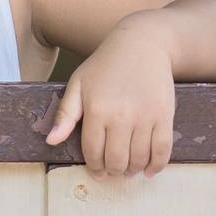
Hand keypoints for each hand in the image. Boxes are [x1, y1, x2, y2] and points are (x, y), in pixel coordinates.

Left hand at [44, 17, 174, 179]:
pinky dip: (156, 166)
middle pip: (116, 161)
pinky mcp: (164, 116)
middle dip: (112, 171)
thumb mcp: (79, 83)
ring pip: (138, 159)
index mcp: (97, 109)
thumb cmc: (106, 65)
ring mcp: (145, 116)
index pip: (93, 152)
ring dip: (132, 171)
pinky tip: (149, 170)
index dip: (94, 166)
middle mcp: (121, 115)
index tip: (97, 170)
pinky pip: (162, 151)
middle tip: (112, 171)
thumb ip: (65, 114)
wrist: (142, 43)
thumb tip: (52, 141)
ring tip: (128, 169)